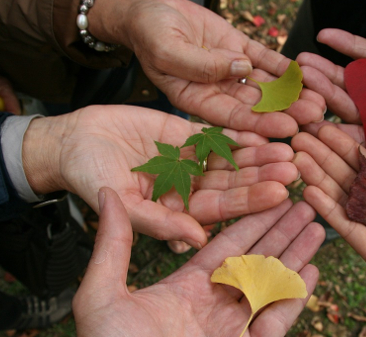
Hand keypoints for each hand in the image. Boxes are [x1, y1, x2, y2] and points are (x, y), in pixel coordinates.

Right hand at [22, 105, 299, 248]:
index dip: (249, 201)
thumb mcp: (120, 204)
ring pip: (230, 158)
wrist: (72, 142)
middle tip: (293, 166)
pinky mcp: (186, 134)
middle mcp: (190, 190)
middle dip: (263, 175)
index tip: (278, 193)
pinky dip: (237, 128)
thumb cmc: (88, 179)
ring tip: (286, 144)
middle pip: (233, 183)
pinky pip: (215, 132)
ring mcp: (190, 161)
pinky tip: (262, 123)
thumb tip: (196, 240)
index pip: (220, 209)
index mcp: (178, 212)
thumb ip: (157, 222)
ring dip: (257, 151)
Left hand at [73, 187, 323, 336]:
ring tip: (316, 225)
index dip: (250, 219)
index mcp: (186, 288)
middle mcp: (215, 305)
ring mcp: (234, 328)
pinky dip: (296, 294)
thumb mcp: (103, 295)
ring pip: (273, 284)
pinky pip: (278, 318)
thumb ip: (113, 245)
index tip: (269, 194)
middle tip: (302, 202)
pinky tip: (312, 268)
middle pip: (256, 259)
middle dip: (280, 230)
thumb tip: (107, 194)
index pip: (226, 245)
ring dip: (295, 255)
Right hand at [89, 0, 325, 137]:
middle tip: (315, 115)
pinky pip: (266, 60)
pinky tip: (305, 71)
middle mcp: (218, 92)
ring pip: (266, 86)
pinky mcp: (241, 50)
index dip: (259, 124)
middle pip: (256, 106)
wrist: (149, 12)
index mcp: (196, 101)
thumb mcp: (165, 49)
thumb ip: (198, 64)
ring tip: (319, 97)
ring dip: (292, 92)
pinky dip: (285, 66)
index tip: (287, 129)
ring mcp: (232, 72)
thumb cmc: (148, 33)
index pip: (231, 119)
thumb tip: (239, 68)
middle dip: (286, 111)